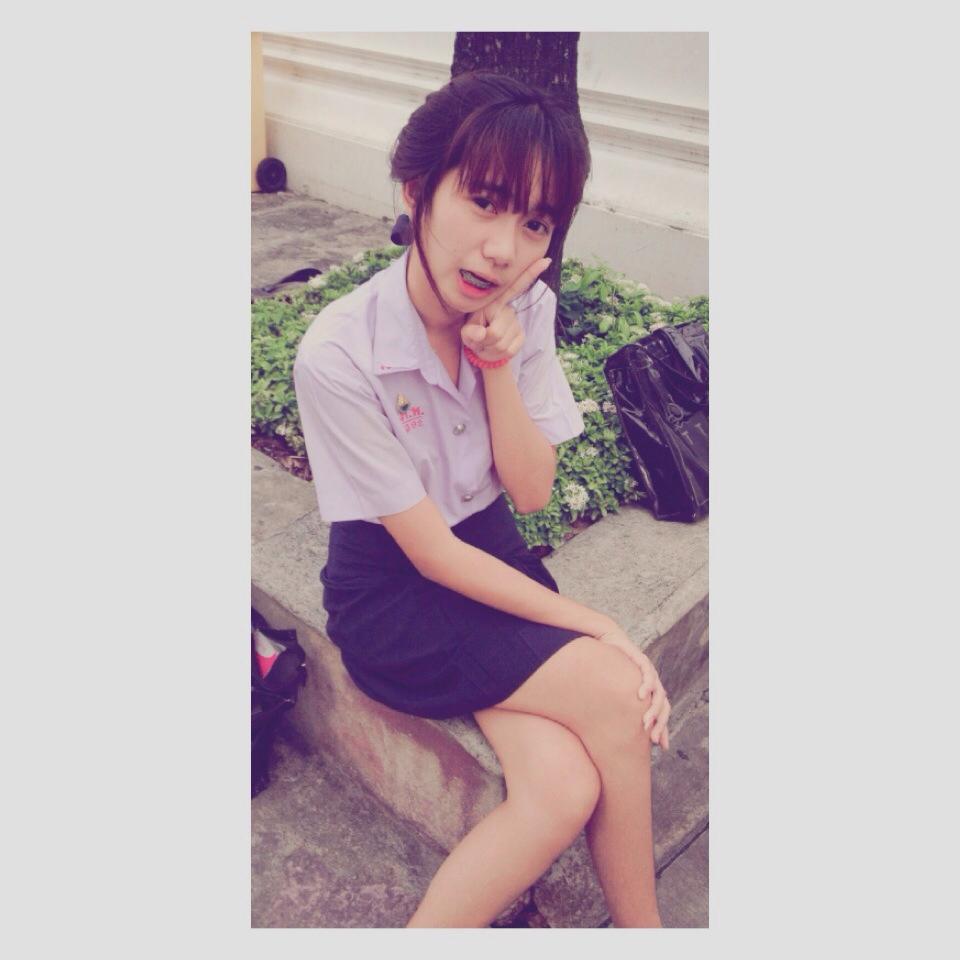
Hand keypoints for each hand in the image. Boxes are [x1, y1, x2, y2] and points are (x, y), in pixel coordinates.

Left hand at [460, 256, 550, 363]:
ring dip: (489, 349)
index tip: (546, 260)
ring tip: (485, 345)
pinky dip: (498, 355)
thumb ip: (470, 332)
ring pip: (501, 344)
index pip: (514, 287)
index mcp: (495, 303)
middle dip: (484, 342)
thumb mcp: (466, 333)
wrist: (484, 351)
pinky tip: (495, 349)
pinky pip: (509, 350)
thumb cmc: (474, 335)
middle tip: (479, 341)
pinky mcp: (521, 337)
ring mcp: (516, 324)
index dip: (531, 274)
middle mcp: (508, 310)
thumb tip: (481, 333)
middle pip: (495, 332)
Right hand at [597, 626, 670, 750]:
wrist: (607, 641)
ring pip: (659, 693)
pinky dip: (647, 684)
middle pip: (664, 706)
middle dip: (660, 724)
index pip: (662, 713)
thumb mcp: (615, 691)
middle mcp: (653, 683)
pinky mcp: (642, 660)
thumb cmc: (609, 667)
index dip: (663, 729)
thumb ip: (620, 706)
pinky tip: (642, 694)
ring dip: (653, 709)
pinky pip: (648, 674)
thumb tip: (613, 729)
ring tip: (646, 722)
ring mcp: (649, 671)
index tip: (662, 747)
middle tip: (651, 738)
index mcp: (650, 691)